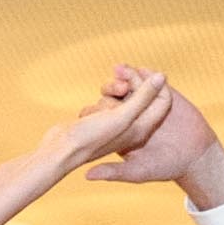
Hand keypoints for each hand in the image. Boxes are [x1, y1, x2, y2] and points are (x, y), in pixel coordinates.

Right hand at [42, 65, 171, 179]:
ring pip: (121, 98)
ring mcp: (115, 126)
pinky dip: (99, 103)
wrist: (60, 154)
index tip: (143, 70)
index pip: (163, 101)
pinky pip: (105, 104)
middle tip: (118, 71)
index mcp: (142, 128)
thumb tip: (160, 76)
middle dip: (130, 82)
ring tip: (105, 90)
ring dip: (112, 90)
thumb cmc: (92, 139)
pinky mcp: (99, 123)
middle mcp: (132, 127)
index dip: (155, 84)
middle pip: (141, 96)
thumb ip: (143, 97)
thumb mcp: (123, 116)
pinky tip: (90, 111)